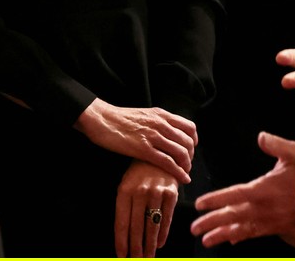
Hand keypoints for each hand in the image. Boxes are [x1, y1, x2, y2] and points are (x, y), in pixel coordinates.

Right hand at [75, 98, 196, 183]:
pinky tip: (182, 179)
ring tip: (184, 173)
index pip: (189, 127)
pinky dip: (178, 172)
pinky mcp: (143, 149)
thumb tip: (167, 133)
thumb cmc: (119, 119)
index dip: (193, 141)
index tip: (190, 150)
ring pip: (180, 152)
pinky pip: (167, 162)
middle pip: (187, 142)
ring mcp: (152, 136)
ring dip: (186, 166)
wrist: (101, 119)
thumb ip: (157, 122)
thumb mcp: (144, 115)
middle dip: (191, 156)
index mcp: (161, 114)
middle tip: (186, 165)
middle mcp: (160, 124)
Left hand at [115, 160, 178, 257]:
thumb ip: (125, 207)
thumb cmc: (139, 173)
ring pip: (152, 225)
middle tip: (135, 260)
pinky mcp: (171, 193)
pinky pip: (167, 218)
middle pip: (136, 227)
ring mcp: (156, 192)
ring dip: (149, 245)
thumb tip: (124, 235)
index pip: (121, 222)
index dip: (121, 242)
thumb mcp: (126, 184)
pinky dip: (163, 234)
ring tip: (147, 257)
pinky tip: (159, 244)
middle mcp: (140, 191)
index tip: (121, 255)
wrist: (159, 154)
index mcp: (124, 190)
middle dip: (135, 247)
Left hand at [191, 132, 294, 246]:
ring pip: (243, 230)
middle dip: (212, 223)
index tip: (199, 204)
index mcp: (265, 190)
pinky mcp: (280, 227)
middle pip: (233, 217)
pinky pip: (256, 233)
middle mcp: (266, 208)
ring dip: (223, 235)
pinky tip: (233, 240)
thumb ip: (277, 146)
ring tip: (206, 241)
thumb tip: (261, 137)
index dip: (215, 200)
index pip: (234, 195)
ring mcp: (273, 220)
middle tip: (194, 228)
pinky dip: (243, 236)